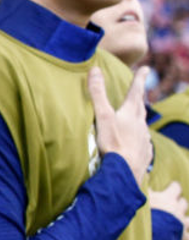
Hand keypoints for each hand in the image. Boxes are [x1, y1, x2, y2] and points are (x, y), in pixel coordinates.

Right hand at [88, 66, 152, 184]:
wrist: (125, 171)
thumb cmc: (113, 143)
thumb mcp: (102, 116)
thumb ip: (98, 93)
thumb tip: (95, 70)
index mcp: (131, 113)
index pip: (136, 91)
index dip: (139, 79)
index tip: (146, 68)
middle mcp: (141, 124)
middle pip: (141, 108)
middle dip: (139, 98)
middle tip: (139, 92)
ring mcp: (144, 139)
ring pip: (143, 125)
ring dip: (139, 119)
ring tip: (135, 117)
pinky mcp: (144, 153)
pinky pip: (143, 141)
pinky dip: (139, 137)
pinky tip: (136, 142)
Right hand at [149, 180, 188, 239]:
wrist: (149, 234)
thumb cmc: (143, 213)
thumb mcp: (140, 197)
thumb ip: (143, 186)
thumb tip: (145, 174)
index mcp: (168, 198)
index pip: (176, 188)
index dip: (174, 186)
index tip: (172, 185)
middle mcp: (177, 209)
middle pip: (183, 203)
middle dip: (179, 202)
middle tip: (173, 203)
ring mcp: (181, 223)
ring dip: (185, 219)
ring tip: (181, 219)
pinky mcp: (182, 237)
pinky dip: (187, 235)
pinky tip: (186, 234)